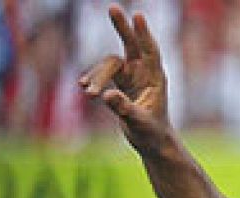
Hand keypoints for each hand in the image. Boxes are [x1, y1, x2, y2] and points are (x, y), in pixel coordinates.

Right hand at [77, 5, 171, 152]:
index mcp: (156, 79)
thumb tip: (106, 95)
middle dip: (122, 27)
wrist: (151, 142)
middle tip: (113, 7)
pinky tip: (83, 86)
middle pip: (131, 45)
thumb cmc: (151, 133)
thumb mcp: (138, 122)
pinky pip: (103, 74)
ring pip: (110, 64)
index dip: (143, 34)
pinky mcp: (121, 83)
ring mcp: (132, 77)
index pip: (150, 52)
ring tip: (87, 92)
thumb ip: (123, 108)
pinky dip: (93, 78)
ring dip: (97, 76)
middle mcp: (144, 74)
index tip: (137, 16)